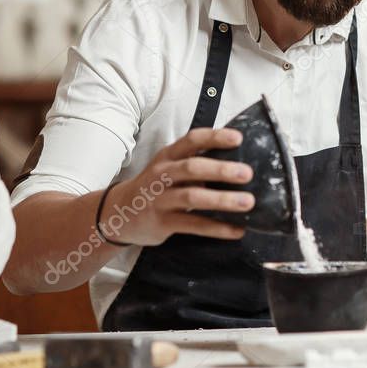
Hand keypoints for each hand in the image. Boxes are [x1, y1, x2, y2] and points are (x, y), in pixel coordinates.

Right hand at [100, 127, 254, 246]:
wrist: (119, 212)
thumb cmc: (155, 187)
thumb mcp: (169, 167)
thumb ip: (195, 162)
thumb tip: (239, 161)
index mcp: (168, 156)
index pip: (192, 140)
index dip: (215, 138)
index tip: (238, 138)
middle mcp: (162, 174)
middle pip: (192, 168)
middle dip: (221, 170)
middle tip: (247, 173)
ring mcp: (160, 199)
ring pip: (192, 197)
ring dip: (222, 200)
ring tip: (247, 202)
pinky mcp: (161, 222)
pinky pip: (192, 225)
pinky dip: (216, 228)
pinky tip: (236, 229)